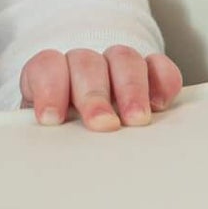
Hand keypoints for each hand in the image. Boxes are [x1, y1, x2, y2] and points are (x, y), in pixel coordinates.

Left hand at [20, 45, 183, 130]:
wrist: (85, 126)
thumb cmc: (63, 133)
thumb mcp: (49, 133)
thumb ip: (47, 135)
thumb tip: (45, 149)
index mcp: (50, 75)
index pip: (46, 66)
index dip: (48, 88)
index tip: (51, 119)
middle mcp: (84, 64)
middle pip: (87, 64)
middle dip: (94, 95)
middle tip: (101, 124)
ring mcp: (116, 65)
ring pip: (124, 58)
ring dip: (130, 88)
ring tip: (135, 120)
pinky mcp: (149, 72)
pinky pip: (158, 66)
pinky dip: (162, 81)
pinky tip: (160, 105)